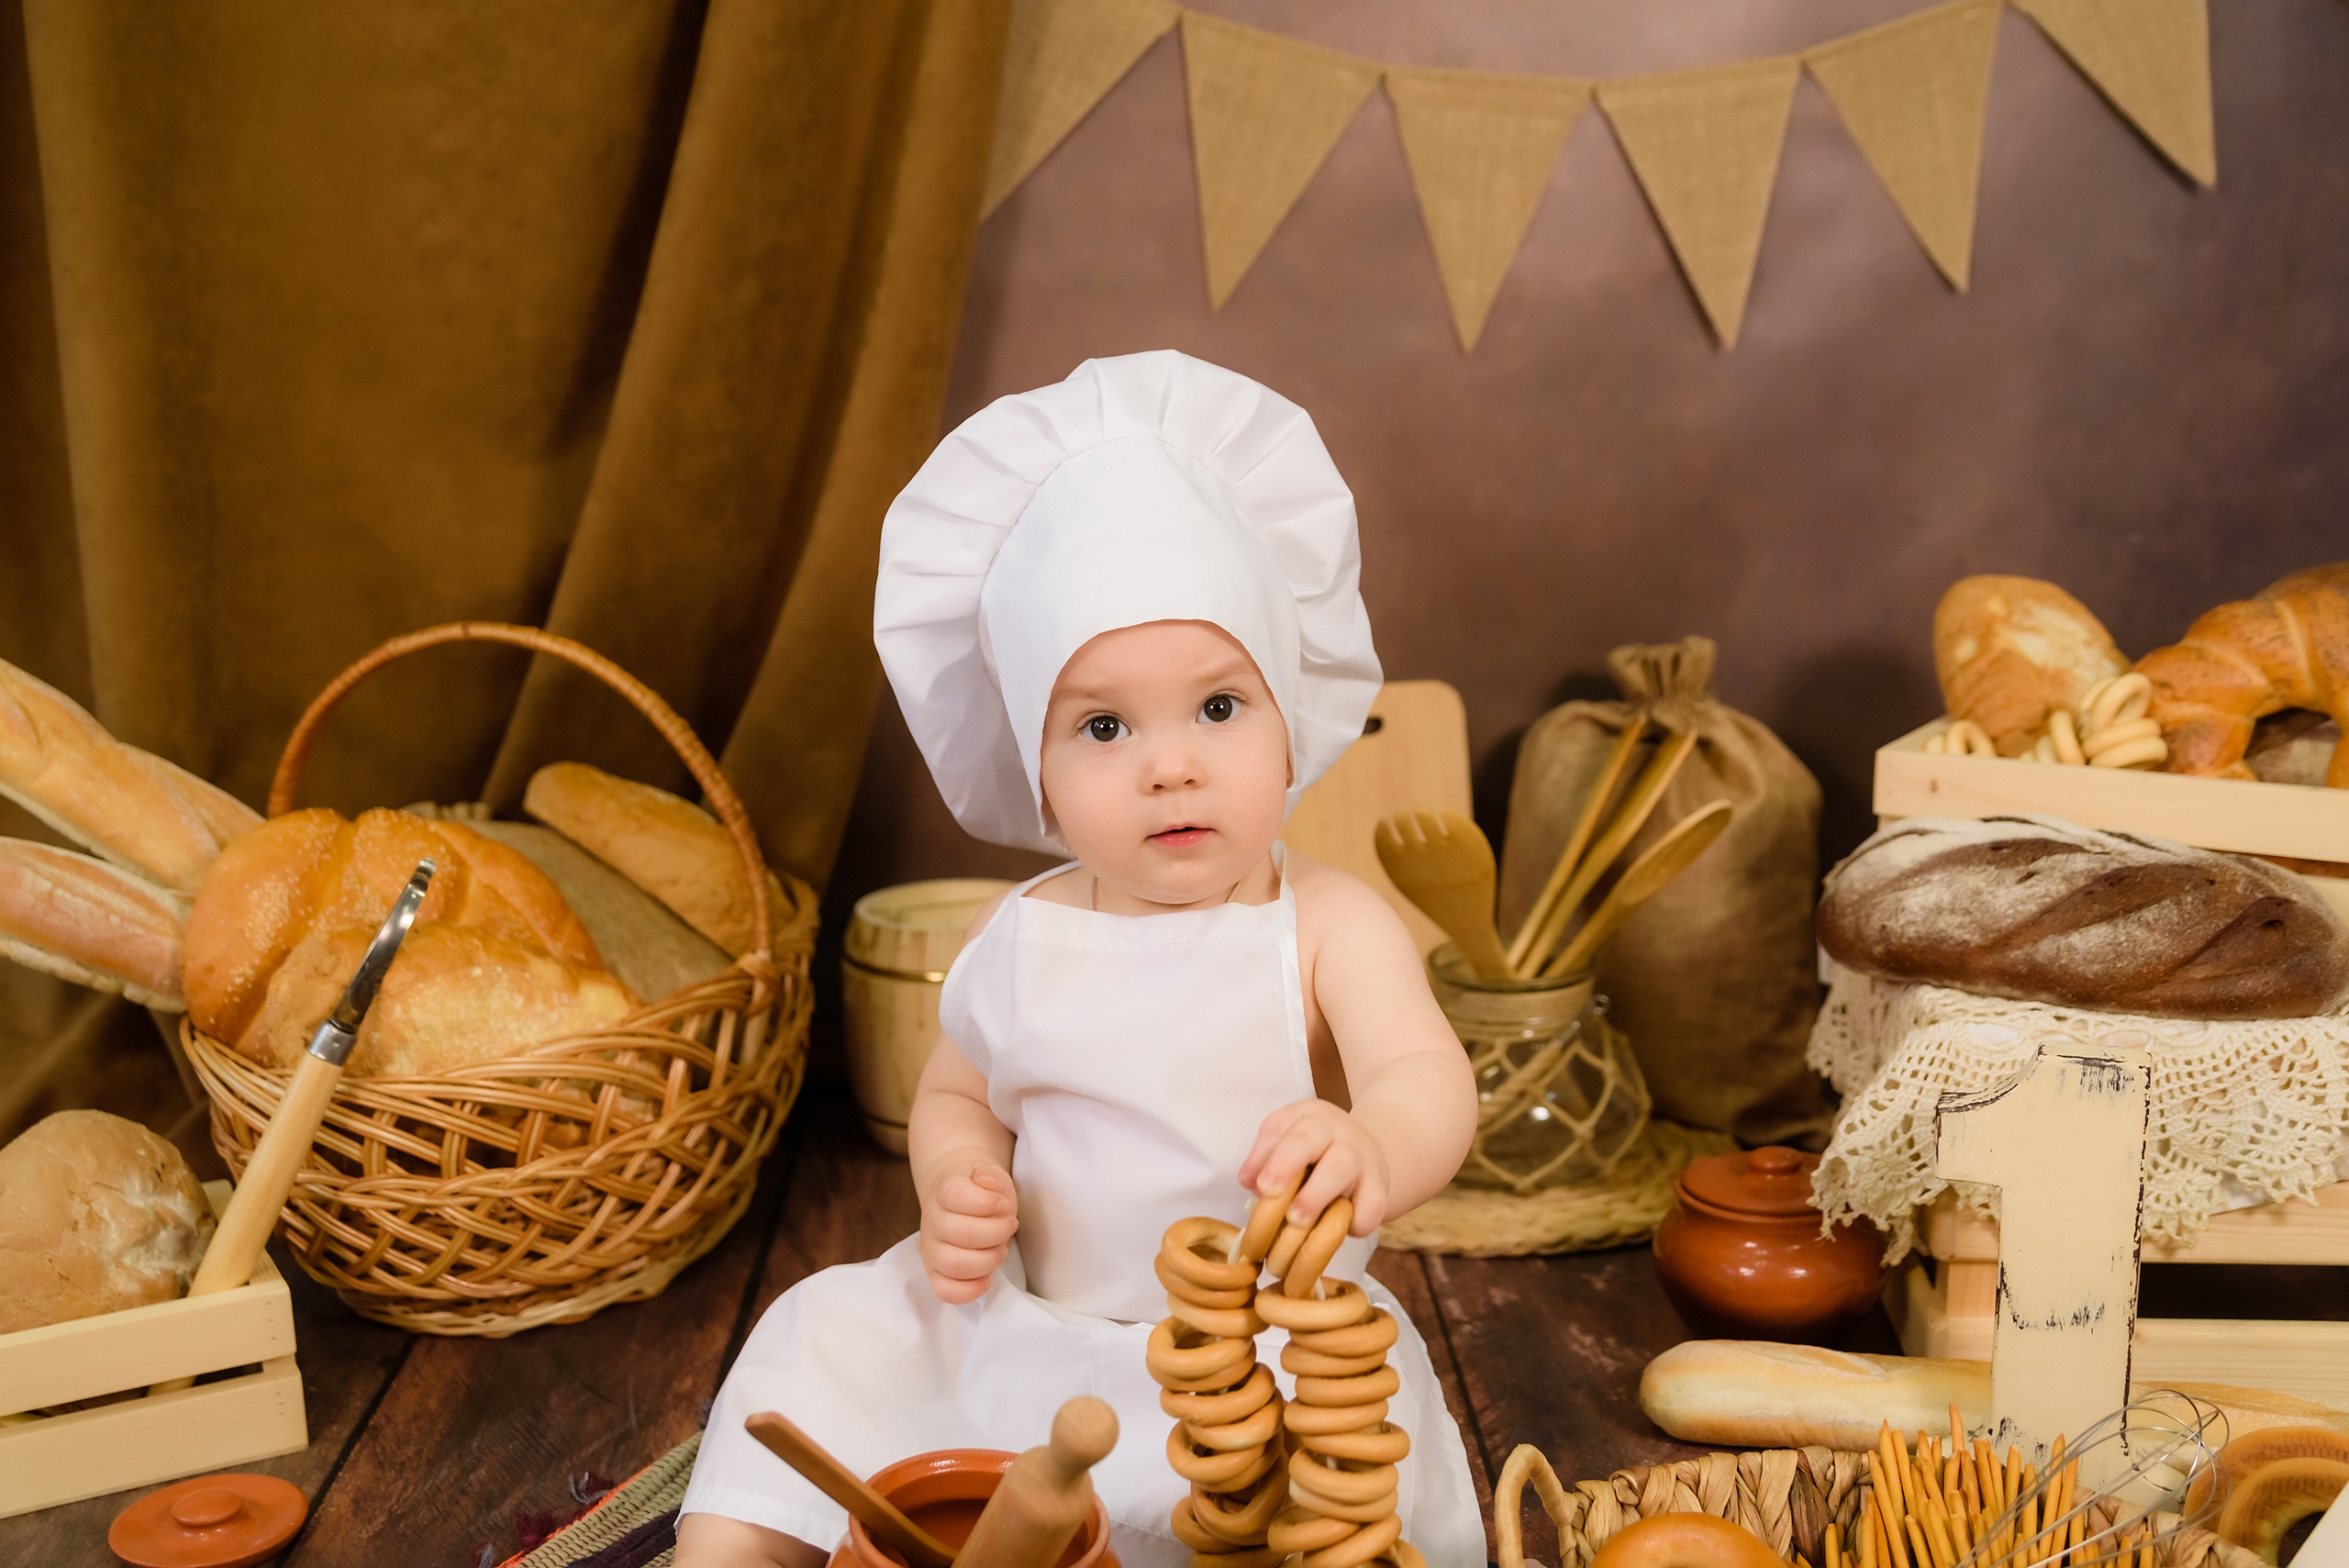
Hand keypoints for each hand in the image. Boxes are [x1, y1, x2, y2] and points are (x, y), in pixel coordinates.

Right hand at [920, 1159, 1016, 1303]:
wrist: (959, 1202)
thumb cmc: (979, 1192)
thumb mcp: (990, 1176)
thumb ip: (992, 1177)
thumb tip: (986, 1183)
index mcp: (943, 1192)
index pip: (956, 1196)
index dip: (986, 1202)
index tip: (1001, 1203)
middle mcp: (931, 1221)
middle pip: (960, 1233)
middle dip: (996, 1232)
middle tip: (1009, 1225)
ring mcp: (931, 1250)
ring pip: (954, 1264)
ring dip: (988, 1260)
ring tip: (1001, 1250)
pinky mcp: (936, 1274)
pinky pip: (946, 1291)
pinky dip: (970, 1290)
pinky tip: (987, 1278)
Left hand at [1238, 1100, 1392, 1235]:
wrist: (1368, 1149)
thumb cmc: (1317, 1151)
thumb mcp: (1288, 1142)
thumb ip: (1265, 1158)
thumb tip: (1248, 1181)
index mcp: (1306, 1117)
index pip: (1281, 1128)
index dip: (1268, 1156)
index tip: (1259, 1185)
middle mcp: (1335, 1129)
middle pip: (1311, 1139)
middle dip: (1287, 1166)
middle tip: (1270, 1194)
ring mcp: (1360, 1155)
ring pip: (1341, 1169)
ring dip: (1316, 1195)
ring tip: (1298, 1220)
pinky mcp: (1380, 1183)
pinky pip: (1373, 1203)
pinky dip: (1358, 1220)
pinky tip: (1342, 1228)